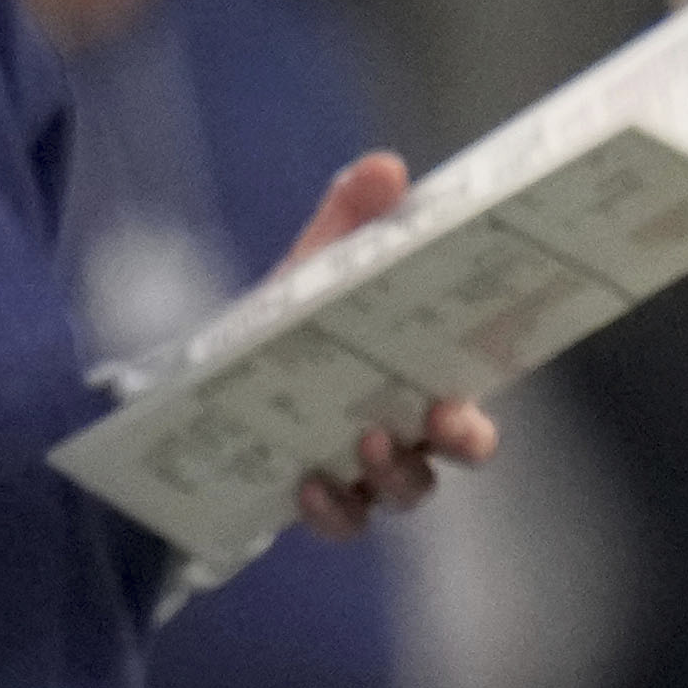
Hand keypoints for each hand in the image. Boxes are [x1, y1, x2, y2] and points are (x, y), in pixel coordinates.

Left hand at [253, 151, 500, 538]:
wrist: (208, 378)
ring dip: (394, 473)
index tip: (462, 398)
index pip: (471, 402)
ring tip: (365, 442)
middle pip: (456, 452)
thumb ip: (351, 218)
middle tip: (441, 420)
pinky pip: (340, 520)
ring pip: (405, 490)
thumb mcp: (315, 264)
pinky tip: (307, 482)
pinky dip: (331, 510)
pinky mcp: (316, 495)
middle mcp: (404, 429)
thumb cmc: (290, 318)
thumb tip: (386, 166)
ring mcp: (362, 470)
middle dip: (460, 441)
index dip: (479, 413)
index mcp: (417, 375)